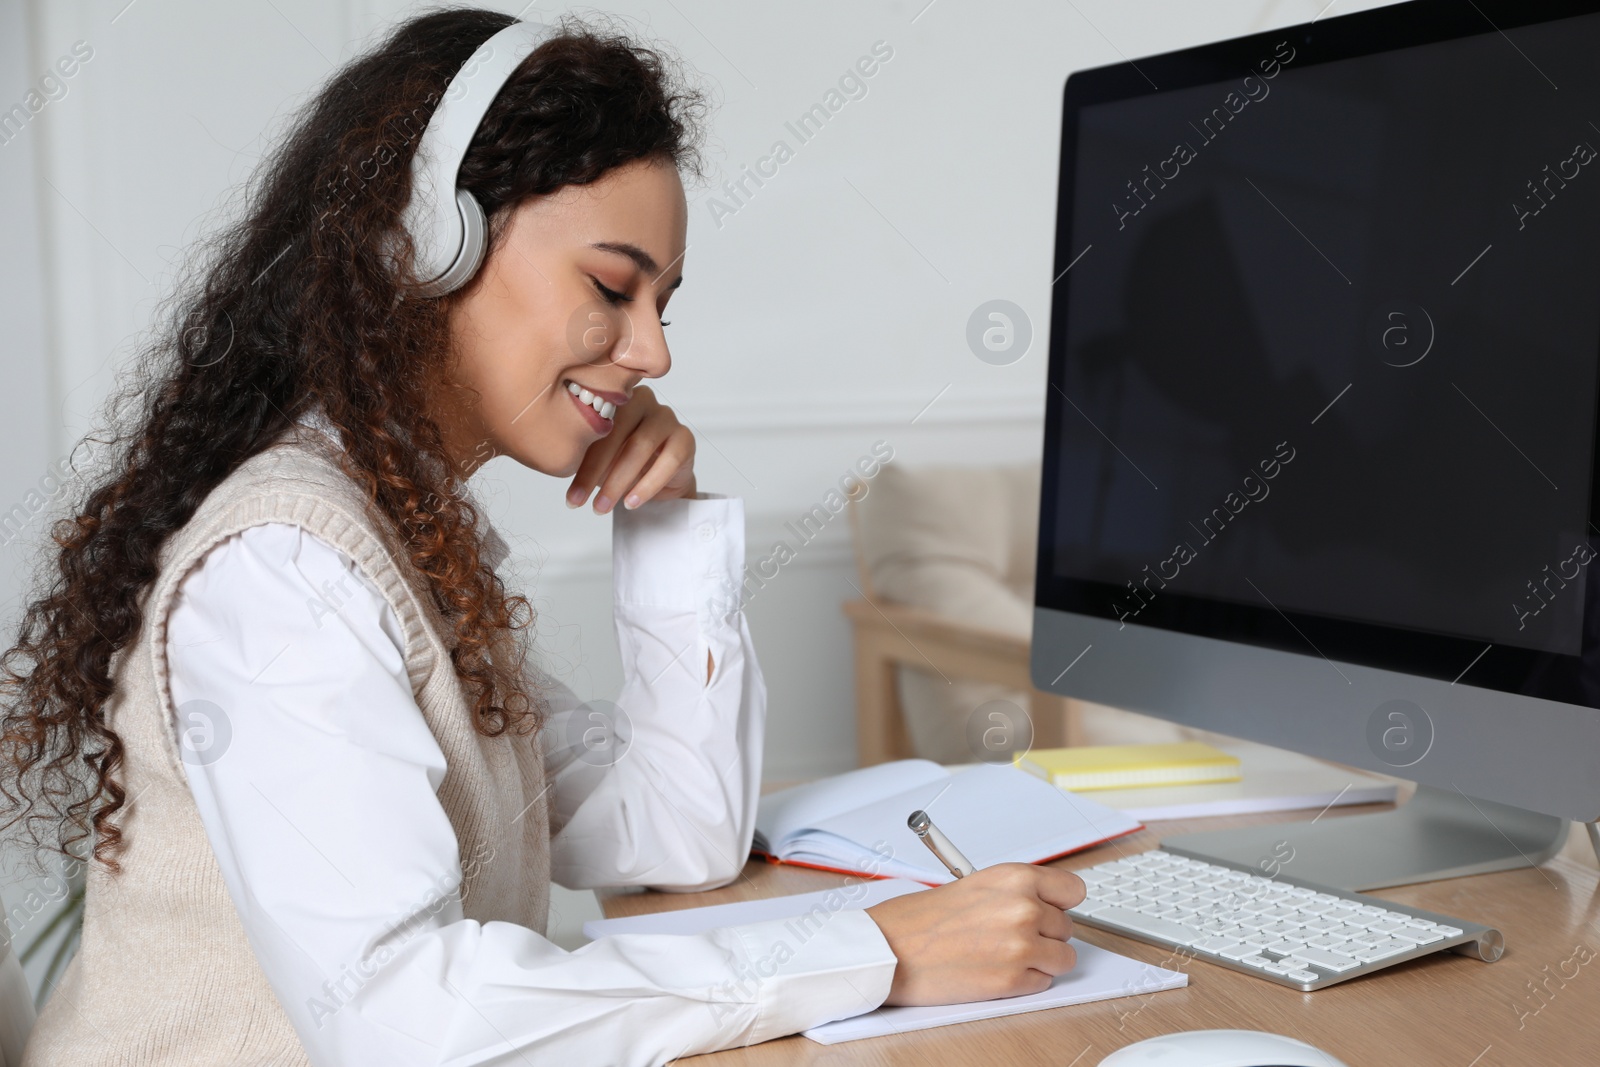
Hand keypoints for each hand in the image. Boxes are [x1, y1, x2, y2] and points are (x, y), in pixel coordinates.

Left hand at [566, 385, 695, 513]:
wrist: (657, 482)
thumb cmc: (619, 464)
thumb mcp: (595, 459)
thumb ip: (578, 452)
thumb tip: (554, 461)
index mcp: (614, 398)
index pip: (594, 424)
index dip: (580, 460)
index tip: (570, 495)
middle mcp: (641, 400)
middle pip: (617, 432)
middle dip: (596, 472)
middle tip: (582, 502)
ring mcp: (665, 416)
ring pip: (641, 445)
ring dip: (619, 481)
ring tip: (603, 507)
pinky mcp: (685, 437)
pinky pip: (669, 459)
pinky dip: (648, 484)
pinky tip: (632, 502)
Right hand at [864, 864, 1084, 1004]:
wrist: (890, 951)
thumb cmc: (919, 919)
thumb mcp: (973, 884)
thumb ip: (1014, 892)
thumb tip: (1043, 905)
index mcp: (1014, 878)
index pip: (1073, 890)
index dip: (1060, 902)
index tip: (1051, 909)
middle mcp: (1024, 909)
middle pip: (1066, 927)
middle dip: (1044, 933)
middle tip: (1011, 935)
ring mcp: (1022, 946)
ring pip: (1062, 958)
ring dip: (1040, 960)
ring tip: (1005, 955)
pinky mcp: (1013, 981)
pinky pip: (1043, 983)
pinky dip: (1024, 981)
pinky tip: (995, 969)